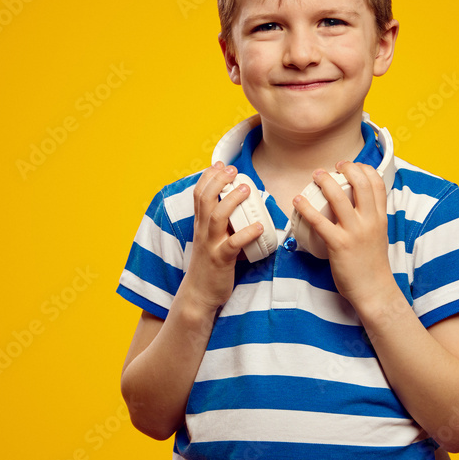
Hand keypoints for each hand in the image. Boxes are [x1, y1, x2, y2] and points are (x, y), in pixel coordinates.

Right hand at [183, 162, 263, 311]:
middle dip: (218, 181)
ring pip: (217, 217)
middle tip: (232, 170)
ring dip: (232, 201)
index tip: (220, 164)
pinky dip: (247, 234)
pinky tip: (259, 226)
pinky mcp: (221, 260)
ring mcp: (211, 245)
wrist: (199, 294)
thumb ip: (223, 225)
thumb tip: (241, 210)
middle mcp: (203, 232)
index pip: (199, 195)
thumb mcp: (211, 240)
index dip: (208, 177)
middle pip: (205, 200)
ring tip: (246, 189)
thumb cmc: (210, 266)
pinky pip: (233, 245)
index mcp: (200, 225)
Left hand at [293, 161, 395, 309]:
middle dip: (346, 168)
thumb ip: (371, 218)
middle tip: (333, 166)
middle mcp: (370, 221)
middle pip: (360, 183)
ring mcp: (354, 232)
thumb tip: (359, 205)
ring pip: (339, 197)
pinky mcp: (339, 244)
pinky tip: (298, 201)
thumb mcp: (379, 235)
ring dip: (325, 181)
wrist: (374, 290)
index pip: (377, 183)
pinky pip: (319, 221)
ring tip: (316, 175)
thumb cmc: (373, 265)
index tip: (352, 165)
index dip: (364, 169)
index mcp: (381, 217)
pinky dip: (306, 208)